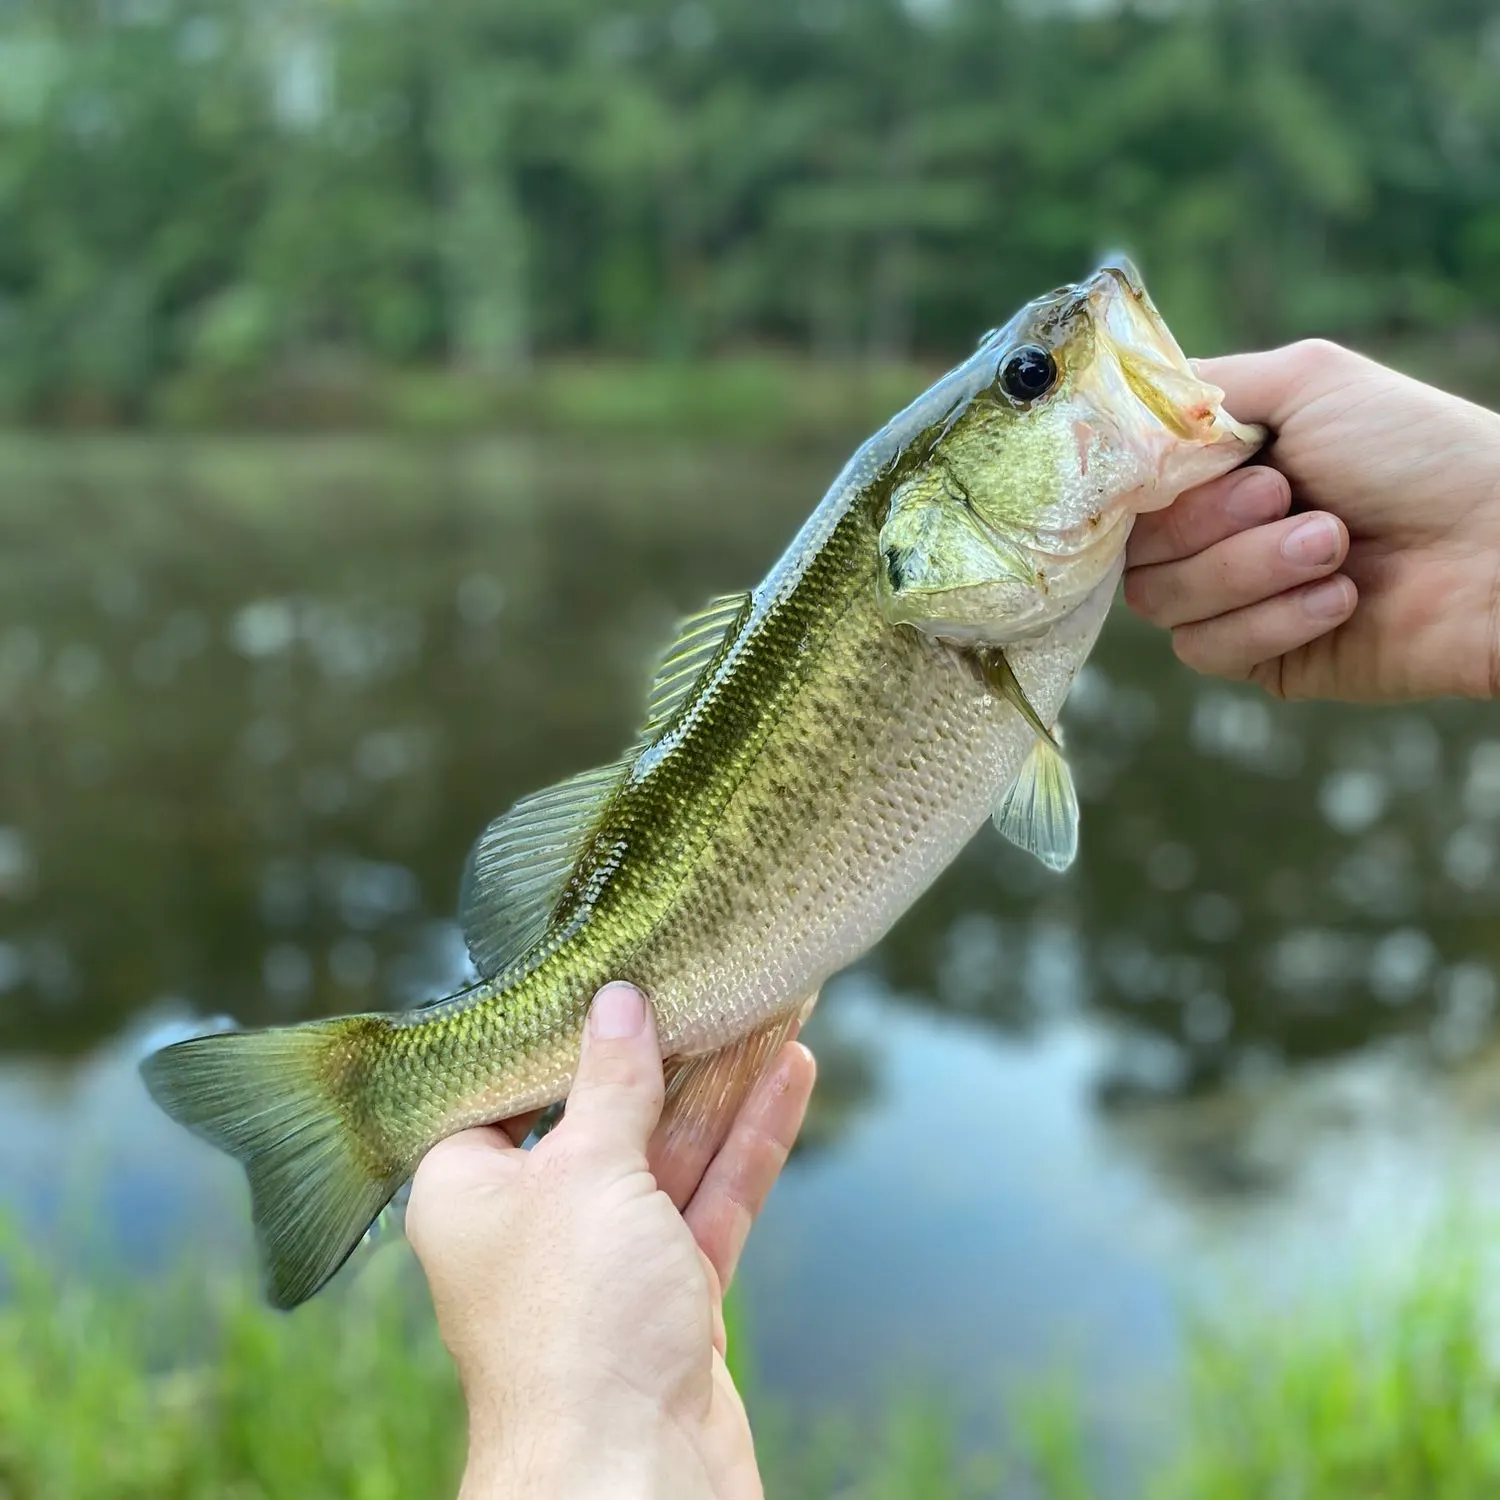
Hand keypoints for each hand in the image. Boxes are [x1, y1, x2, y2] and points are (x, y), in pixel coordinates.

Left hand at [405, 983, 815, 1499]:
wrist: (629, 1481)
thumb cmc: (575, 1324)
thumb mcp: (587, 1173)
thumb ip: (612, 1083)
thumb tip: (616, 1004)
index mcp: (470, 1189)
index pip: (512, 1085)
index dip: (562, 1027)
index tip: (607, 968)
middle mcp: (533, 1221)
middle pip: (607, 1111)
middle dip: (669, 1048)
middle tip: (710, 976)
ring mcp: (608, 1260)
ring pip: (673, 1151)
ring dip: (727, 1084)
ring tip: (775, 1007)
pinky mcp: (672, 1293)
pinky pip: (712, 1198)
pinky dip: (750, 1141)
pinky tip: (788, 1076)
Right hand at [1124, 340, 1499, 700]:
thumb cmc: (1416, 451)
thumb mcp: (1306, 380)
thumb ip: (1199, 392)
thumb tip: (1115, 424)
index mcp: (1218, 466)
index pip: (1125, 487)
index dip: (1135, 485)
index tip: (1171, 470)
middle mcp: (1213, 532)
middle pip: (1133, 548)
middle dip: (1206, 522)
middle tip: (1285, 496)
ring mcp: (1232, 599)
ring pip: (1163, 602)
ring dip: (1248, 569)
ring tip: (1335, 546)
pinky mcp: (1259, 659)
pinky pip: (1206, 650)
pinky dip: (1272, 621)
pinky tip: (1340, 599)